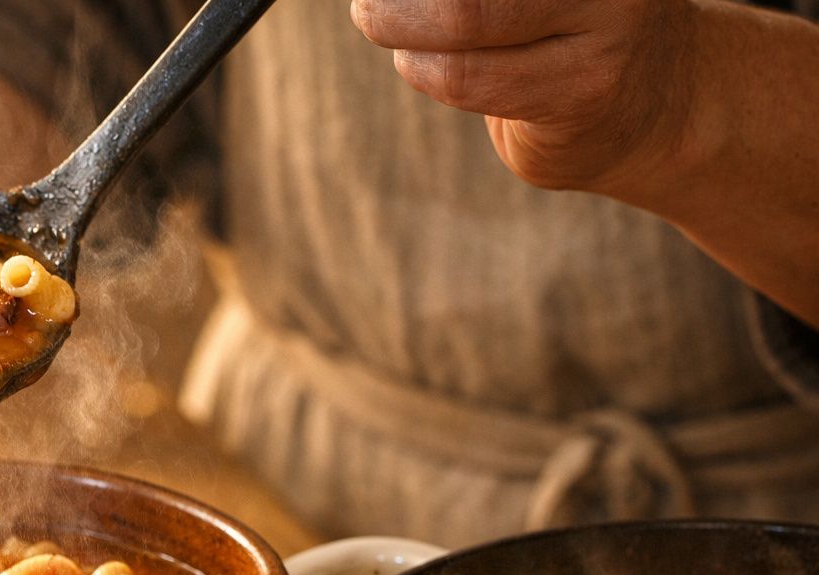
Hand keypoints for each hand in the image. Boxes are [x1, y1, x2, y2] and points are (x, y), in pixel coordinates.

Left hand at [350, 0, 699, 193]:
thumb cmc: (578, 28)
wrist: (665, 107)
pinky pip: (469, 78)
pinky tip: (415, 61)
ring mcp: (607, 26)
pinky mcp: (582, 92)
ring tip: (377, 21)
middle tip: (367, 3)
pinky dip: (424, 68)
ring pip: (464, 18)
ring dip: (400, 25)